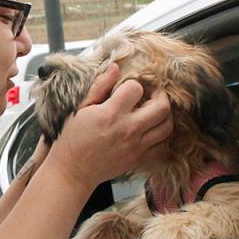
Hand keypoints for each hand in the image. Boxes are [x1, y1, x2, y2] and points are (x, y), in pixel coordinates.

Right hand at [45, 64, 172, 191]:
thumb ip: (99, 86)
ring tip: (153, 112)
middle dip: (160, 96)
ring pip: (167, 126)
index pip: (136, 88)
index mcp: (111, 114)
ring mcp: (135, 146)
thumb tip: (115, 67)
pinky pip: (163, 146)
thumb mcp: (80, 108)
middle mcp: (127, 130)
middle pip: (162, 107)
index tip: (127, 89)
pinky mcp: (138, 159)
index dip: (132, 85)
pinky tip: (151, 131)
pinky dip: (161, 137)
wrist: (72, 171)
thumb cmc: (71, 139)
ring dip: (164, 115)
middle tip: (151, 95)